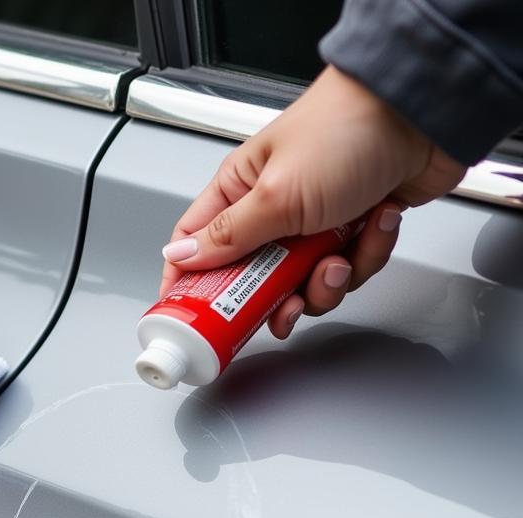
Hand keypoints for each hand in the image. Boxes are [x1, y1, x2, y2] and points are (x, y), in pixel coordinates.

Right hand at [159, 65, 465, 338]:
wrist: (425, 112)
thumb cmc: (346, 130)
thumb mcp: (275, 195)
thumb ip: (227, 236)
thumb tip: (181, 257)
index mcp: (240, 191)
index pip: (195, 245)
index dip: (190, 282)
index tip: (195, 315)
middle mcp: (273, 208)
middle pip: (252, 280)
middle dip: (274, 297)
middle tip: (287, 301)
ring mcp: (315, 222)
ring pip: (304, 284)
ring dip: (327, 281)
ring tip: (340, 255)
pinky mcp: (354, 229)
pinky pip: (349, 269)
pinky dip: (366, 255)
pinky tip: (376, 223)